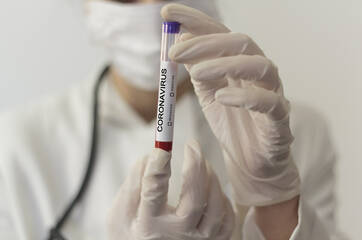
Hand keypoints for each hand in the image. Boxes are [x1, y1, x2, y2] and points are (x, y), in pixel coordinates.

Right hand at [107, 140, 233, 239]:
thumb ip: (133, 183)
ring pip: (215, 209)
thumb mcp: (120, 212)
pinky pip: (226, 219)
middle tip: (191, 144)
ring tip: (201, 163)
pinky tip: (211, 187)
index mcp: (148, 225)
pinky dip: (222, 199)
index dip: (158, 166)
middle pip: (194, 202)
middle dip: (195, 167)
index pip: (153, 191)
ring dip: (211, 179)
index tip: (162, 146)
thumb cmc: (131, 231)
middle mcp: (174, 235)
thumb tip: (152, 156)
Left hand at [162, 4, 299, 206]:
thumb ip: (198, 68)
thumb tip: (180, 40)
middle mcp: (258, 73)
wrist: (251, 162)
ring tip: (196, 73)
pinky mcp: (280, 120)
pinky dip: (245, 97)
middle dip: (206, 43)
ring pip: (259, 66)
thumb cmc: (232, 124)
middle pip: (240, 44)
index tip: (168, 12)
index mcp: (239, 64)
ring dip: (225, 64)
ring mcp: (272, 93)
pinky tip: (221, 97)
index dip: (195, 21)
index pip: (220, 34)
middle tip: (176, 52)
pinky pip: (269, 103)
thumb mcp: (208, 93)